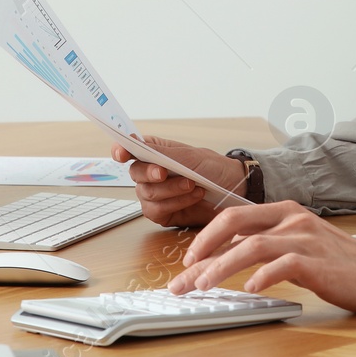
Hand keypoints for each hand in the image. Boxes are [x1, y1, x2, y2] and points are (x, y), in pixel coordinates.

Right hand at [110, 135, 247, 227]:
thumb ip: (163, 153)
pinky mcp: (163, 213)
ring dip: (170, 190)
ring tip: (193, 185)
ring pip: (146, 194)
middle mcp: (150, 173)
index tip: (121, 154)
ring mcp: (155, 195)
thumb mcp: (190, 157)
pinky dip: (176, 203)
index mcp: (155, 152)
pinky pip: (157, 210)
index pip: (129, 149)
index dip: (120, 150)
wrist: (235, 189)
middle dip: (149, 173)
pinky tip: (192, 196)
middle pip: (135, 173)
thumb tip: (136, 143)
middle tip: (164, 173)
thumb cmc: (213, 168)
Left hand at [166, 200, 355, 312]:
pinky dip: (263, 276)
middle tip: (186, 275)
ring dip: (223, 266)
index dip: (205, 237)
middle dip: (204, 249)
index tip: (187, 260)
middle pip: (235, 224)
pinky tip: (250, 289)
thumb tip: (222, 256)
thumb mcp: (292, 242)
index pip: (233, 217)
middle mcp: (290, 219)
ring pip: (253, 246)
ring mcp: (304, 238)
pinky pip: (284, 265)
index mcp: (281, 211)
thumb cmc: (329, 260)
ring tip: (205, 285)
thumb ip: (262, 243)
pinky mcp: (317, 262)